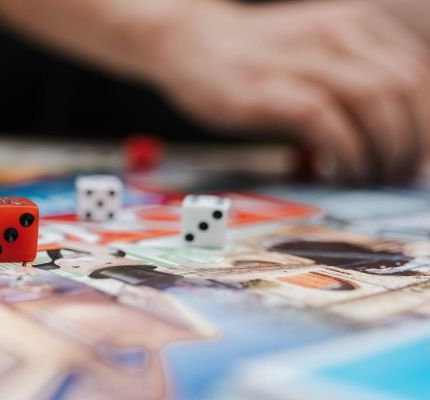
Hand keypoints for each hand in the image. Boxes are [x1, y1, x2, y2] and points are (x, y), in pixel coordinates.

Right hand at [137, 0, 429, 183]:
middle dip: (415, 140)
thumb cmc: (254, 59)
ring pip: (375, 100)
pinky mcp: (269, 89)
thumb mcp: (315, 54)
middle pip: (406, 87)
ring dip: (385, 149)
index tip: (422, 158)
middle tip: (401, 175)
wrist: (188, 41)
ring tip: (373, 177)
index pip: (419, 73)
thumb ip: (355, 79)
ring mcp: (301, 59)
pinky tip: (339, 172)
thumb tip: (396, 136)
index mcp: (355, 26)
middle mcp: (336, 34)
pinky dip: (345, 152)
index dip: (429, 123)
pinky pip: (327, 121)